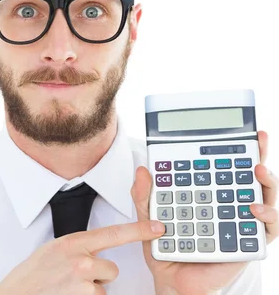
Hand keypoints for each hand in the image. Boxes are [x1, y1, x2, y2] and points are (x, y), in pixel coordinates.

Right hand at [0, 220, 165, 294]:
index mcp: (73, 242)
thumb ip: (76, 249)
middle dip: (99, 277)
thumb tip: (93, 253)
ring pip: (104, 288)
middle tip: (74, 280)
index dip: (139, 230)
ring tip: (68, 290)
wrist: (17, 294)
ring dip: (91, 291)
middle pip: (111, 268)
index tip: (158, 228)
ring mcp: (83, 281)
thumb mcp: (53, 252)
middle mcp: (80, 260)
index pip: (113, 233)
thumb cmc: (32, 276)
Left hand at [131, 130, 277, 294]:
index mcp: (208, 192)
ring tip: (257, 170)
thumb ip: (145, 195)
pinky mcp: (248, 242)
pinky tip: (254, 208)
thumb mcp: (148, 216)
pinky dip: (266, 216)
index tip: (241, 130)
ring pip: (266, 197)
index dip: (235, 147)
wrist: (171, 280)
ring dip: (267, 181)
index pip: (224, 165)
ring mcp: (242, 222)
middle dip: (259, 155)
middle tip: (258, 140)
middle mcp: (229, 203)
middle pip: (250, 176)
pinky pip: (266, 229)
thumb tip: (143, 170)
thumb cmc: (165, 245)